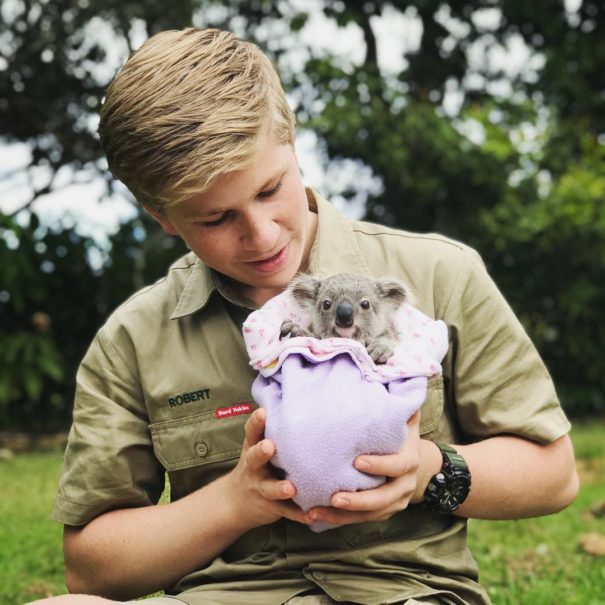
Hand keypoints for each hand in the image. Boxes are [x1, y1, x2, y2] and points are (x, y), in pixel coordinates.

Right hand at [223, 407, 308, 528]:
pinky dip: (298, 514)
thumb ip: (271, 427)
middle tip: (269, 446)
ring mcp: (261, 488)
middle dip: (261, 452)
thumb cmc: (256, 464)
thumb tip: (295, 396)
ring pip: (269, 488)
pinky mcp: (271, 507)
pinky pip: (286, 512)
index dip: (256, 422)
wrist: (234, 502)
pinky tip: (311, 515)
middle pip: (254, 458)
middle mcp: (254, 467)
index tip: (262, 412)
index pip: (251, 432)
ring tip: (290, 488)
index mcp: (252, 448)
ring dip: (279, 488)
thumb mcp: (256, 444)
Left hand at [305, 411, 439, 526]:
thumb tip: (387, 371)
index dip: (379, 466)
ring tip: (315, 512)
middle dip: (359, 500)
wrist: (420, 465)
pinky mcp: (381, 513)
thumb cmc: (401, 434)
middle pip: (383, 499)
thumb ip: (396, 400)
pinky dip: (338, 521)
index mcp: (409, 459)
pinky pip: (359, 522)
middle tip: (334, 497)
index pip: (397, 465)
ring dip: (342, 517)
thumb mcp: (405, 417)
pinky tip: (314, 516)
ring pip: (369, 515)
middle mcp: (403, 485)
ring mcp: (394, 502)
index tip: (357, 462)